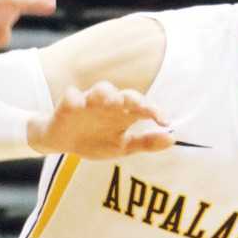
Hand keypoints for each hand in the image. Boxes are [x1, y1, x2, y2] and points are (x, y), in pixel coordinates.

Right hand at [28, 80, 173, 159]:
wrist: (64, 143)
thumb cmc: (96, 141)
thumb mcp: (123, 147)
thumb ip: (146, 143)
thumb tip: (173, 139)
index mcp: (125, 114)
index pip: (144, 108)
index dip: (155, 112)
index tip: (164, 121)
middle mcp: (110, 104)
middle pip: (124, 94)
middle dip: (132, 98)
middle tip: (138, 106)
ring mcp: (89, 102)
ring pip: (100, 89)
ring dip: (106, 94)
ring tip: (111, 102)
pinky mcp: (69, 103)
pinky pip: (72, 96)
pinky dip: (75, 98)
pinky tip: (78, 105)